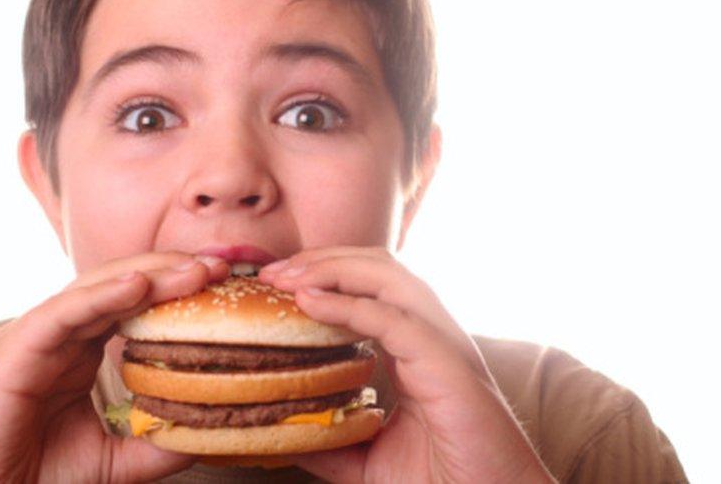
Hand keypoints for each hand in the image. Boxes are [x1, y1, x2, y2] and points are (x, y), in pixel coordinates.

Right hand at [0, 252, 228, 482]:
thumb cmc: (34, 479)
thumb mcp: (113, 462)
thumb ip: (154, 445)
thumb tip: (207, 434)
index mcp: (77, 351)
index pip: (132, 305)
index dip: (177, 291)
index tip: (224, 286)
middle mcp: (57, 335)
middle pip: (120, 286)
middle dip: (171, 272)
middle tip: (220, 267)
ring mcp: (34, 336)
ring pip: (96, 289)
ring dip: (148, 275)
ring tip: (194, 271)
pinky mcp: (14, 348)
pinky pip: (63, 313)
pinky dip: (102, 296)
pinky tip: (140, 286)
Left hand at [259, 246, 555, 483]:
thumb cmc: (446, 481)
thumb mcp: (369, 458)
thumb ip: (332, 437)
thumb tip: (282, 431)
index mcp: (416, 347)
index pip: (369, 284)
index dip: (322, 273)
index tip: (274, 282)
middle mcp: (433, 335)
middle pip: (377, 266)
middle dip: (321, 259)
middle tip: (271, 271)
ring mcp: (444, 345)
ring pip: (389, 277)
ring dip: (332, 269)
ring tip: (286, 278)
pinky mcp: (449, 366)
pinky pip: (395, 319)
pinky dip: (349, 304)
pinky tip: (310, 302)